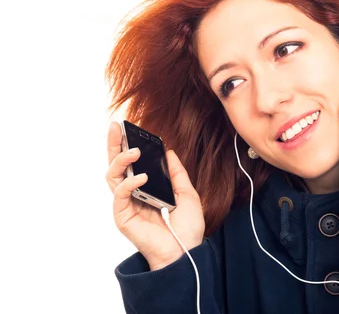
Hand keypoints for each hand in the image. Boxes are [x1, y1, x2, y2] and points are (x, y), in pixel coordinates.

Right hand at [105, 122, 204, 269]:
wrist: (186, 252)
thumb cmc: (186, 228)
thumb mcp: (187, 193)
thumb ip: (176, 174)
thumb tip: (168, 152)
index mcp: (146, 188)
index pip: (132, 163)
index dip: (129, 145)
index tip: (132, 128)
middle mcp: (132, 195)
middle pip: (117, 165)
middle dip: (114, 144)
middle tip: (116, 126)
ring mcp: (126, 205)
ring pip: (112, 176)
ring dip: (120, 160)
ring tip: (134, 150)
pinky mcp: (123, 217)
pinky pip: (120, 195)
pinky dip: (128, 183)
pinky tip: (141, 177)